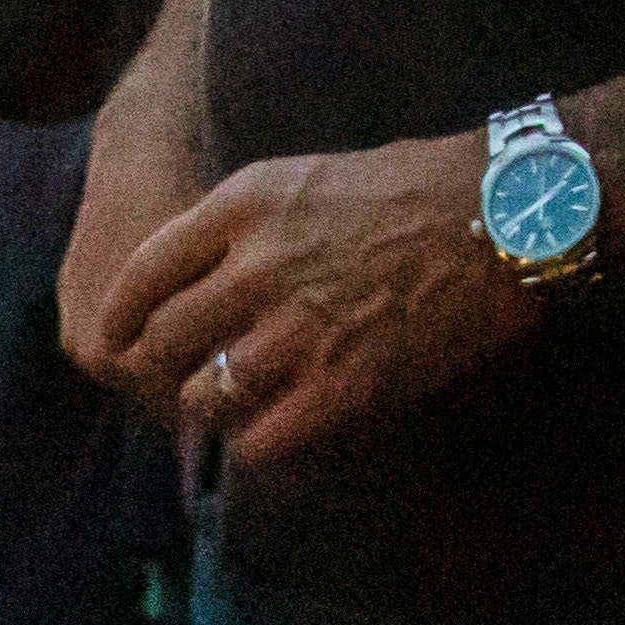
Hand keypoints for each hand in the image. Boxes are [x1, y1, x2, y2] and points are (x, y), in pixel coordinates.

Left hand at [70, 134, 533, 471]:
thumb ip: (245, 230)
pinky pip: (255, 440)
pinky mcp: (337, 388)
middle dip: (164, 370)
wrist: (506, 214)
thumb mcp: (309, 180)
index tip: (117, 341)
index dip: (122, 318)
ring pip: (201, 397)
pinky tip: (279, 429)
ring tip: (238, 405)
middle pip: (162, 343)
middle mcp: (255, 268)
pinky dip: (256, 444)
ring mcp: (294, 331)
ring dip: (212, 409)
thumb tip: (198, 284)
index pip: (143, 273)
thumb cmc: (418, 189)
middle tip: (182, 381)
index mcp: (243, 205)